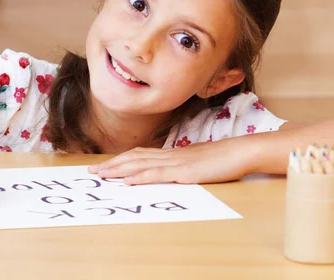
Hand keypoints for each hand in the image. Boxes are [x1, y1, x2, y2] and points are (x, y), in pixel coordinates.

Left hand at [88, 141, 249, 184]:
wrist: (240, 152)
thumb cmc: (222, 159)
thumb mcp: (198, 163)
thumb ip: (183, 166)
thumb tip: (172, 173)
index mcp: (173, 153)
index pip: (141, 154)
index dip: (122, 159)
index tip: (106, 165)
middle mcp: (170, 155)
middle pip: (135, 158)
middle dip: (113, 165)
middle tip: (94, 171)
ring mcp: (176, 162)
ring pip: (141, 164)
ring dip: (119, 170)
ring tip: (102, 175)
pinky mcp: (183, 172)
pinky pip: (158, 174)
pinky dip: (140, 177)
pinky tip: (128, 181)